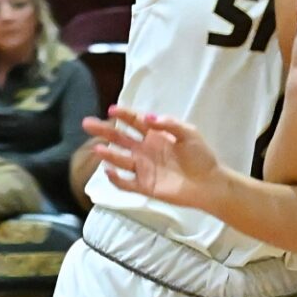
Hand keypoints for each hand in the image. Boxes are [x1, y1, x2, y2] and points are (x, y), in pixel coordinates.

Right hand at [83, 107, 226, 208]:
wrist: (209, 183)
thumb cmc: (201, 156)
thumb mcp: (189, 133)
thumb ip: (169, 124)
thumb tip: (148, 117)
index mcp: (155, 135)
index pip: (134, 122)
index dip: (123, 115)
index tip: (111, 110)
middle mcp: (145, 150)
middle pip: (120, 138)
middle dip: (104, 130)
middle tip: (87, 123)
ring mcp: (144, 168)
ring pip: (120, 159)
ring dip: (108, 154)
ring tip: (96, 149)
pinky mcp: (145, 186)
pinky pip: (126, 183)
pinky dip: (116, 179)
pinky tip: (109, 171)